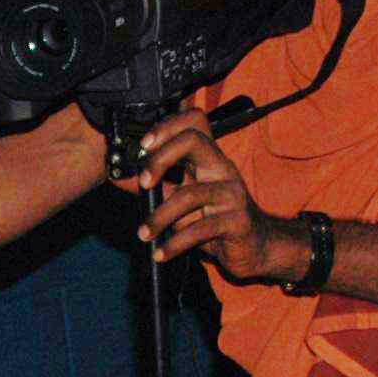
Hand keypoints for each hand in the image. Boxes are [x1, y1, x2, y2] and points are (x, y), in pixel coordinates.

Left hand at [125, 111, 309, 284]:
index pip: (194, 123)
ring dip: (159, 217)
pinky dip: (175, 244)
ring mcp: (232, 194)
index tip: (143, 147)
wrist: (254, 246)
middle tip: (144, 184)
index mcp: (209, 160)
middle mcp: (222, 170)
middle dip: (162, 158)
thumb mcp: (182, 199)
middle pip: (194, 141)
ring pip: (191, 194)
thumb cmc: (214, 219)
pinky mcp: (237, 222)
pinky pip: (201, 230)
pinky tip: (161, 253)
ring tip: (144, 235)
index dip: (167, 127)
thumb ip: (159, 187)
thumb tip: (122, 178)